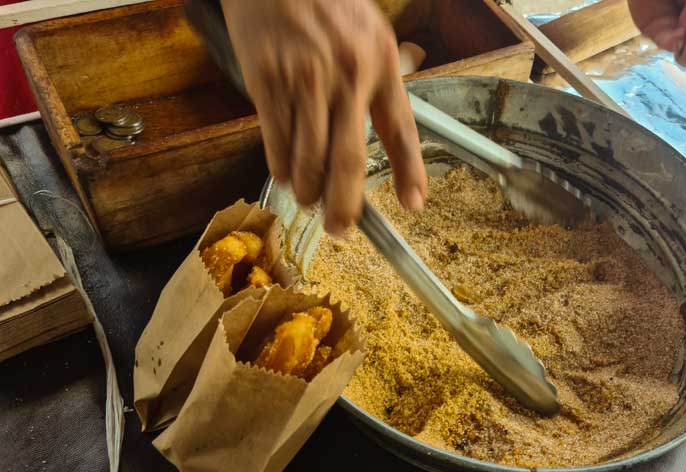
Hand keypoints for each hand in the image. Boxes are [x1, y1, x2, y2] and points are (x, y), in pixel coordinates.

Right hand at [221, 0, 426, 234]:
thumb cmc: (326, 1)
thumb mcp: (370, 33)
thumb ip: (379, 80)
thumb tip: (385, 133)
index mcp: (379, 63)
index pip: (401, 130)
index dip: (409, 172)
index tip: (414, 204)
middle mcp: (346, 76)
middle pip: (349, 160)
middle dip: (345, 205)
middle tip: (340, 228)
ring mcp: (304, 81)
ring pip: (309, 159)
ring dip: (309, 191)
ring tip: (310, 201)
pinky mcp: (266, 81)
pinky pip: (276, 141)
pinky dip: (282, 168)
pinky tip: (286, 176)